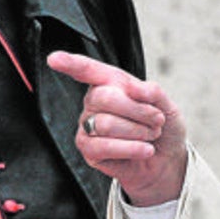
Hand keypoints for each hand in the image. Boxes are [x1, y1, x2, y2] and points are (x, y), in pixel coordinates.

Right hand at [47, 50, 187, 206]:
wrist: (166, 159)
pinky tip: (145, 150)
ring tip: (151, 136)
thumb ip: (151, 91)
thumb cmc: (161, 127)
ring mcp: (88, 125)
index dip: (70, 63)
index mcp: (108, 83)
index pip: (87, 70)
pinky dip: (131, 148)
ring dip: (138, 131)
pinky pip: (104, 147)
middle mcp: (93, 101)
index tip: (54, 59)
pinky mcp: (88, 150)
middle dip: (139, 111)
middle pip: (105, 97)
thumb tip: (134, 89)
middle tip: (157, 120)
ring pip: (106, 124)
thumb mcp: (164, 103)